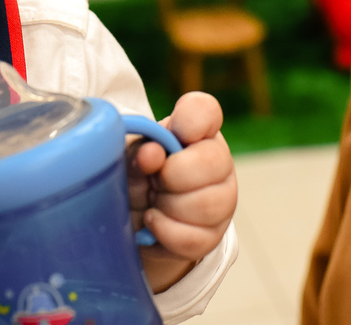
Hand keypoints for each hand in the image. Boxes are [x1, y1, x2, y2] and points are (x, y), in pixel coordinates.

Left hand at [128, 92, 236, 292]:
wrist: (134, 224)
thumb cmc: (136, 177)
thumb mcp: (129, 157)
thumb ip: (139, 149)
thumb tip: (152, 153)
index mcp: (197, 132)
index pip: (206, 111)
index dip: (192, 119)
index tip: (176, 132)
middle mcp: (219, 162)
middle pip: (213, 162)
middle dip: (171, 175)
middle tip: (153, 180)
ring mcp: (221, 201)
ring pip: (206, 205)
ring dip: (167, 206)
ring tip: (153, 202)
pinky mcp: (212, 237)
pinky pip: (193, 238)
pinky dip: (165, 232)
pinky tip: (154, 222)